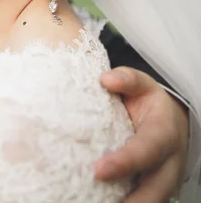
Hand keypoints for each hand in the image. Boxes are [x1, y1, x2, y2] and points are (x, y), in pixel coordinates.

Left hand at [96, 66, 188, 202]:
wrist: (170, 120)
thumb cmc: (149, 103)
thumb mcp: (141, 85)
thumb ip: (126, 79)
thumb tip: (107, 79)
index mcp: (164, 134)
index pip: (146, 150)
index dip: (125, 162)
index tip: (100, 170)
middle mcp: (168, 162)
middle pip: (155, 190)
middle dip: (132, 201)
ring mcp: (163, 181)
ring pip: (151, 201)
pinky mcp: (152, 190)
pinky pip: (140, 201)